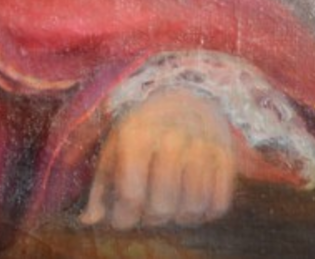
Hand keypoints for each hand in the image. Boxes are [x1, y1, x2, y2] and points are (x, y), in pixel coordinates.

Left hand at [79, 88, 236, 229]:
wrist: (187, 95)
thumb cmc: (143, 126)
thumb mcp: (115, 146)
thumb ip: (101, 185)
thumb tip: (89, 220)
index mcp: (137, 136)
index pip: (131, 196)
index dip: (123, 218)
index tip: (121, 218)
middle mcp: (172, 141)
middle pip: (162, 207)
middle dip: (150, 218)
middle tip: (146, 210)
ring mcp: (202, 149)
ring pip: (191, 209)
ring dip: (177, 217)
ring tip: (168, 205)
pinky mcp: (225, 157)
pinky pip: (218, 205)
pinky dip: (203, 213)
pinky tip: (190, 201)